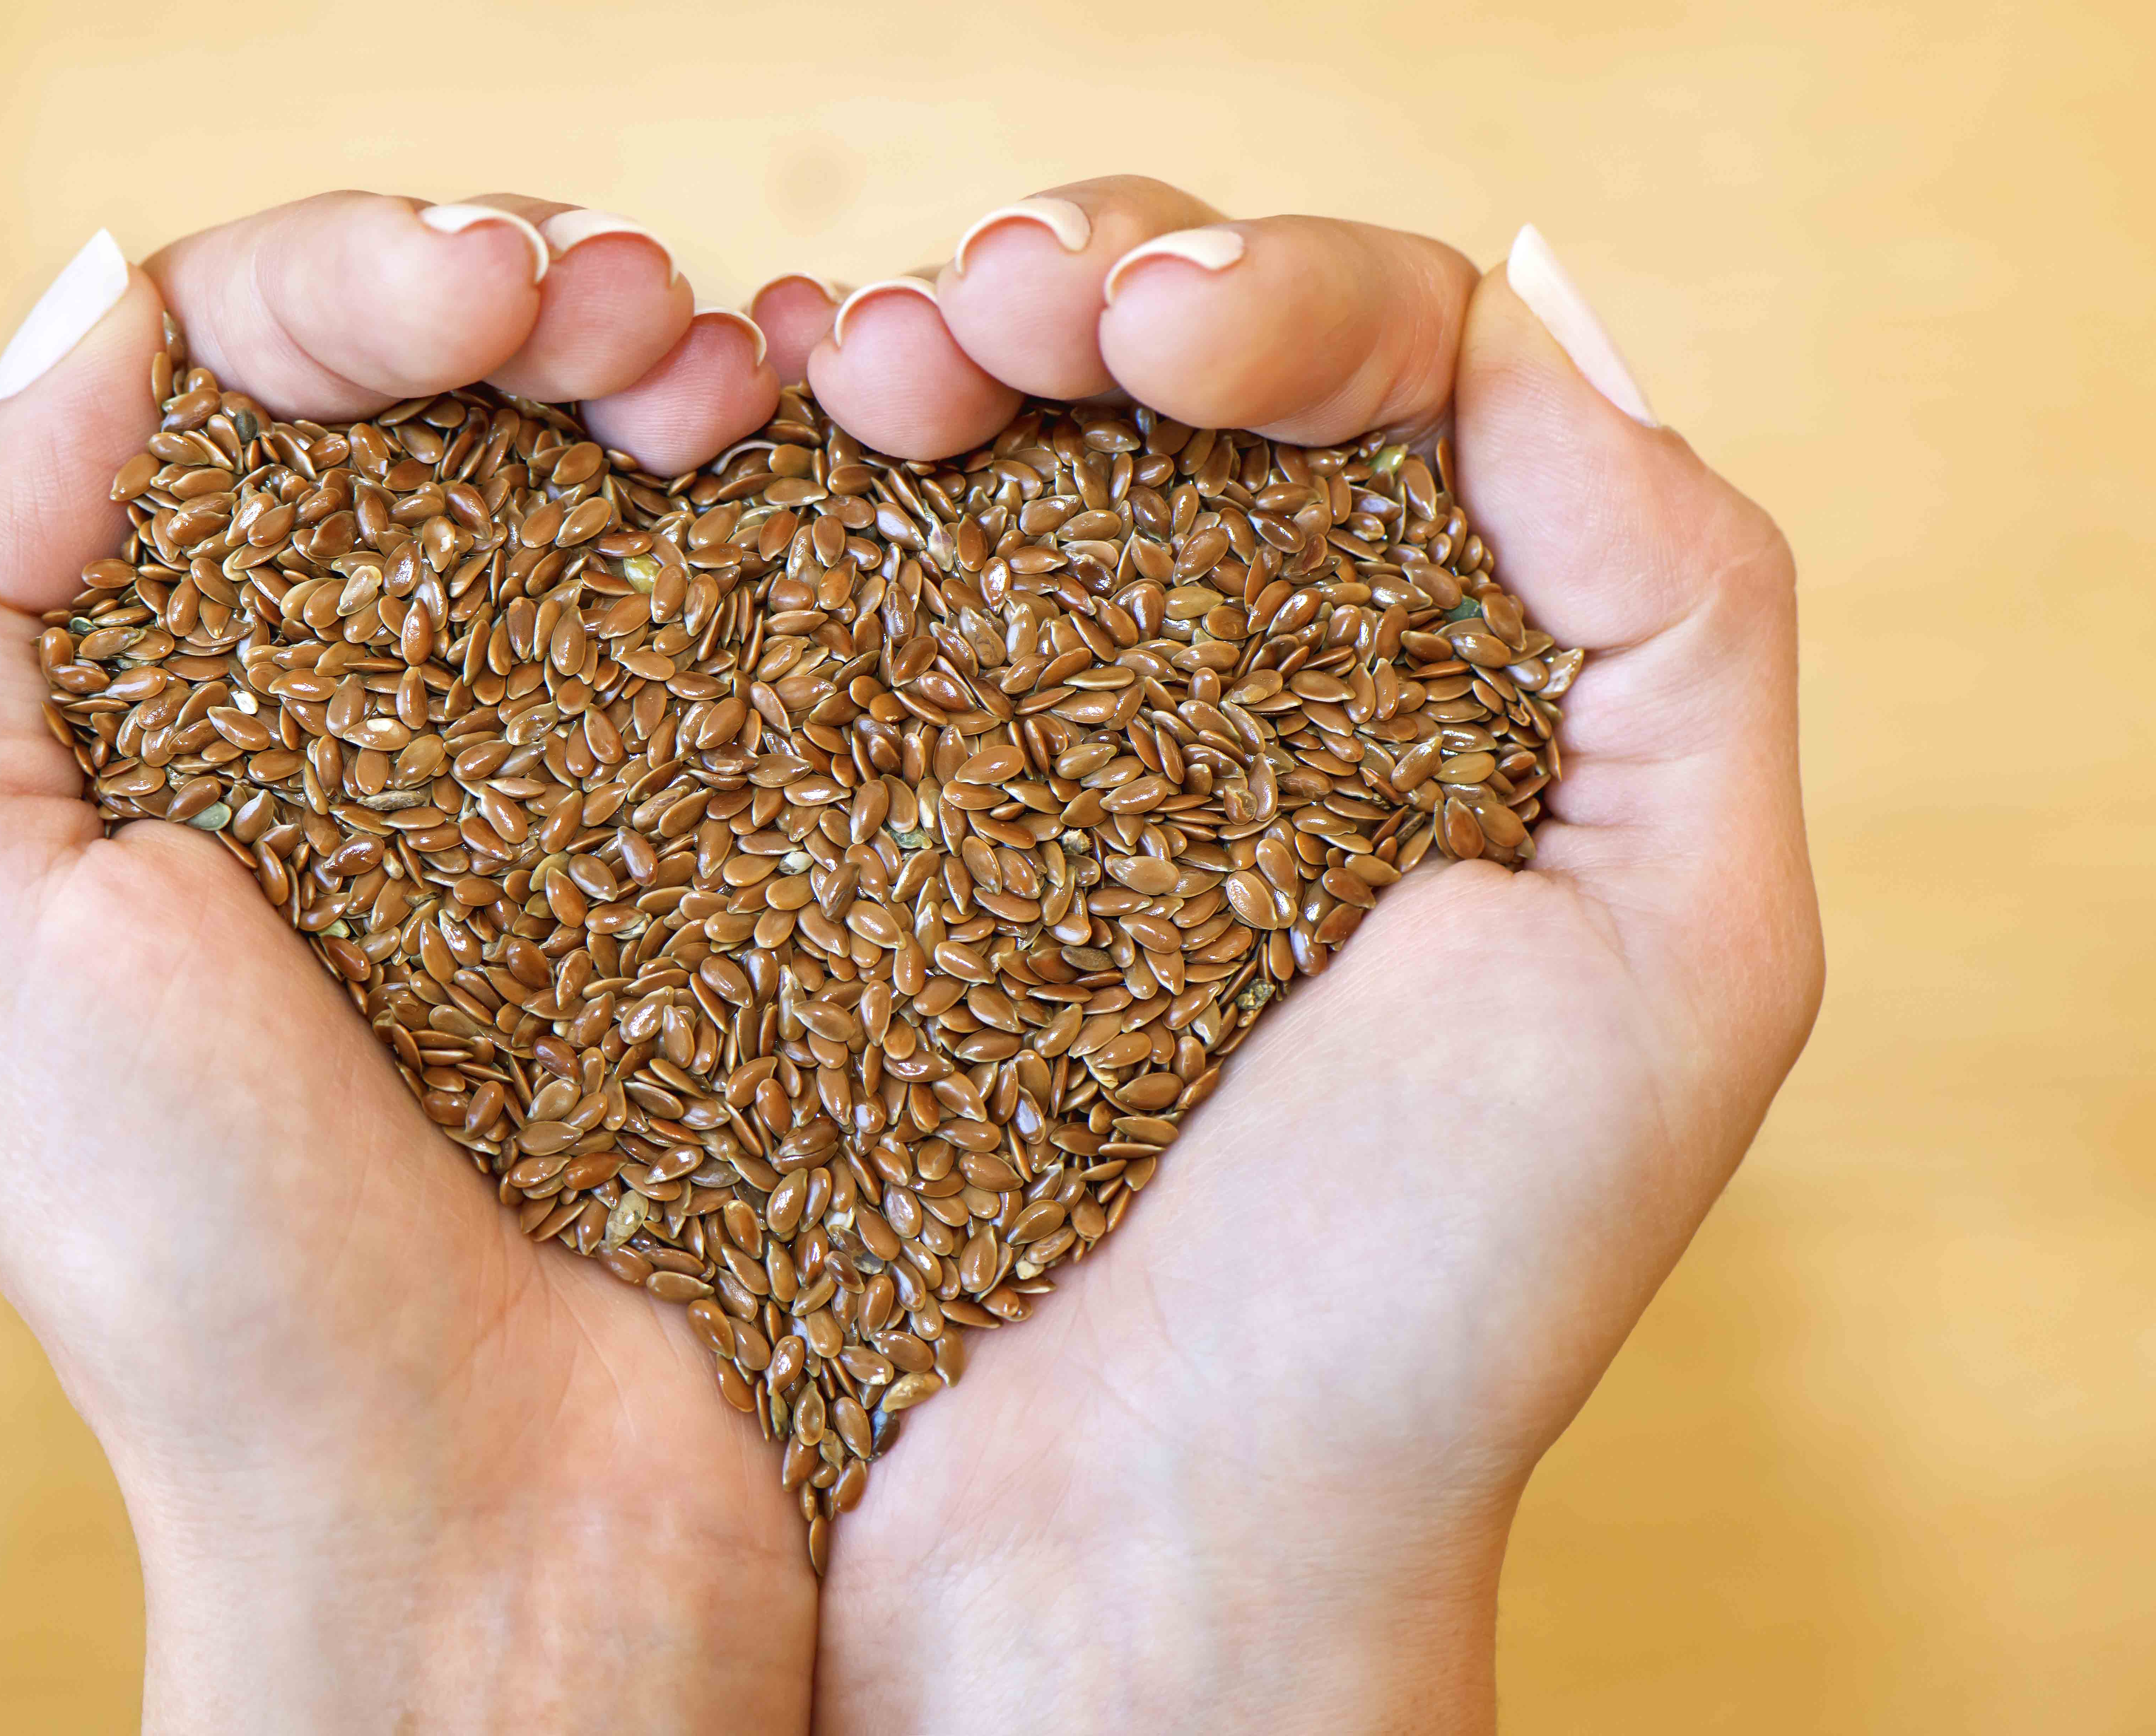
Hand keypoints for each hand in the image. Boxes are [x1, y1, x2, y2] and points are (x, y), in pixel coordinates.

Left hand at [0, 192, 812, 1733]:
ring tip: (734, 367)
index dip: (349, 278)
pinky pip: (739, 614)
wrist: (489, 1514)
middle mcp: (338, 708)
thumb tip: (104, 326)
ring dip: (661, 352)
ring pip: (587, 466)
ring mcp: (545, 776)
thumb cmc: (198, 1259)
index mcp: (141, 701)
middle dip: (518, 280)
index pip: (222, 372)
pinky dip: (780, 492)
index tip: (490, 300)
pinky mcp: (708, 855)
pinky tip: (814, 443)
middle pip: (421, 385)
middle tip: (638, 311)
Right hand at [786, 179, 1823, 1732]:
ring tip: (873, 356)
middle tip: (994, 309)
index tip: (1164, 347)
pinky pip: (828, 586)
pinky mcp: (851, 830)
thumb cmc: (1425, 1301)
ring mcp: (1024, 746)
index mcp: (1434, 685)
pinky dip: (795, 462)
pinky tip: (770, 412)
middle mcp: (1232, 686)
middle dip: (1091, 276)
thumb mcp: (1676, 961)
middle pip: (1173, 365)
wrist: (1135, 1546)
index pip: (1387, 380)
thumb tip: (1534, 347)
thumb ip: (1676, 621)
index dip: (1282, 302)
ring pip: (995, 438)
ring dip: (933, 331)